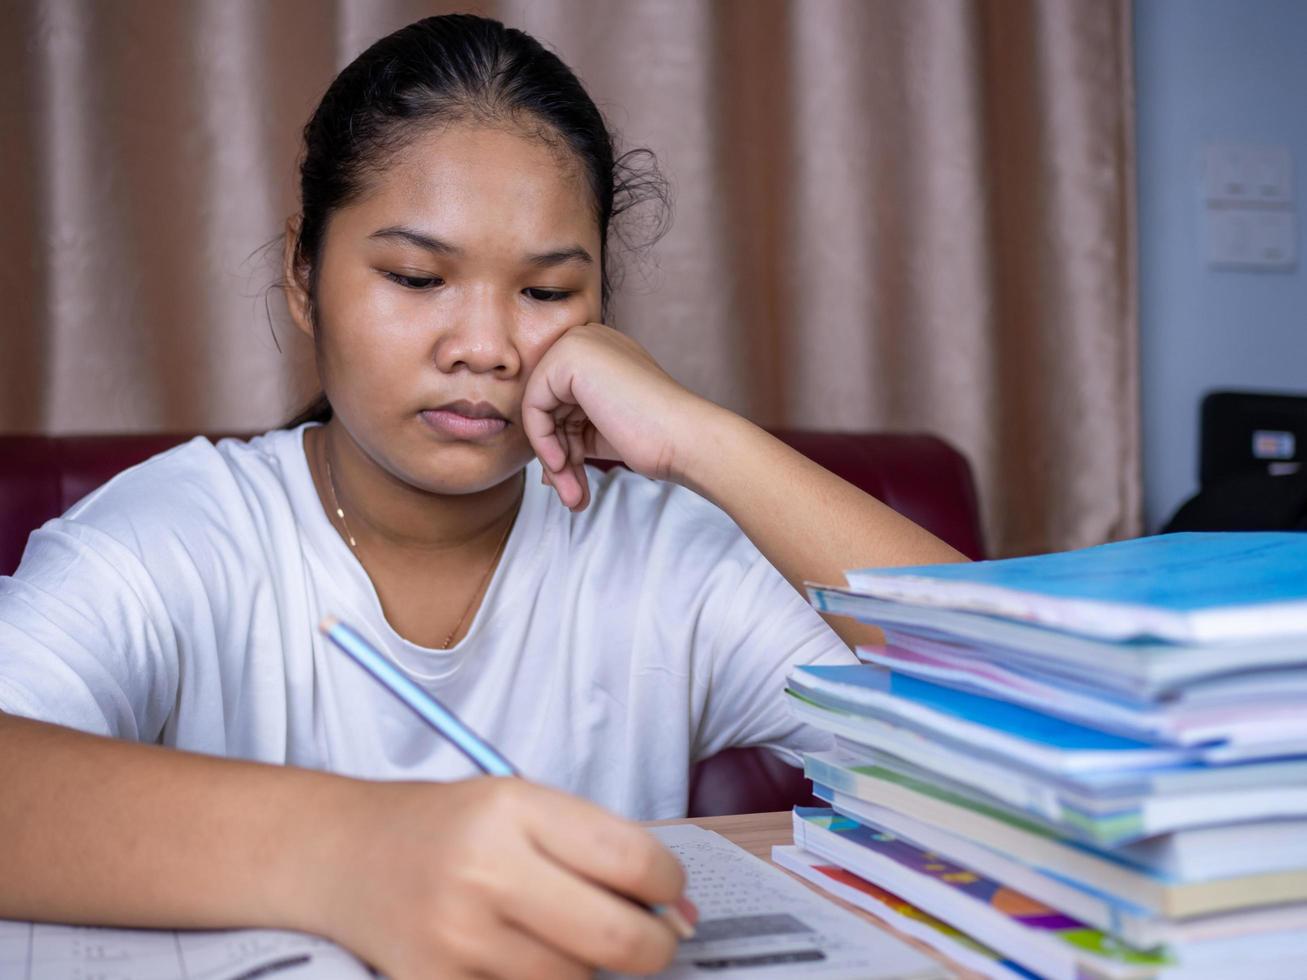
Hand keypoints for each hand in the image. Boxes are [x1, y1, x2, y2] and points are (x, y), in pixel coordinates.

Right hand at [314, 777, 694, 979]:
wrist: (345, 857)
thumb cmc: (449, 827)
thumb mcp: (520, 804)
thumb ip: (597, 848)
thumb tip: (678, 913)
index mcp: (513, 808)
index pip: (632, 859)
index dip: (669, 883)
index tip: (668, 890)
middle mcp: (484, 872)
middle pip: (617, 939)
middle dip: (653, 944)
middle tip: (652, 936)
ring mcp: (457, 938)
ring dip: (588, 965)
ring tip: (558, 932)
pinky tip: (520, 955)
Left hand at [521, 323, 715, 509]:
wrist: (683, 437)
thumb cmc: (655, 438)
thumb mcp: (601, 433)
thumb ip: (571, 435)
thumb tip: (546, 466)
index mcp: (599, 352)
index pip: (559, 400)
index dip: (564, 444)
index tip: (574, 480)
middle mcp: (587, 339)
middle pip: (547, 405)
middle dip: (557, 455)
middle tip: (572, 495)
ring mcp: (577, 343)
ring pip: (538, 410)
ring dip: (553, 460)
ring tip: (572, 495)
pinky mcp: (568, 356)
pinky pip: (533, 406)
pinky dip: (543, 442)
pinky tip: (563, 467)